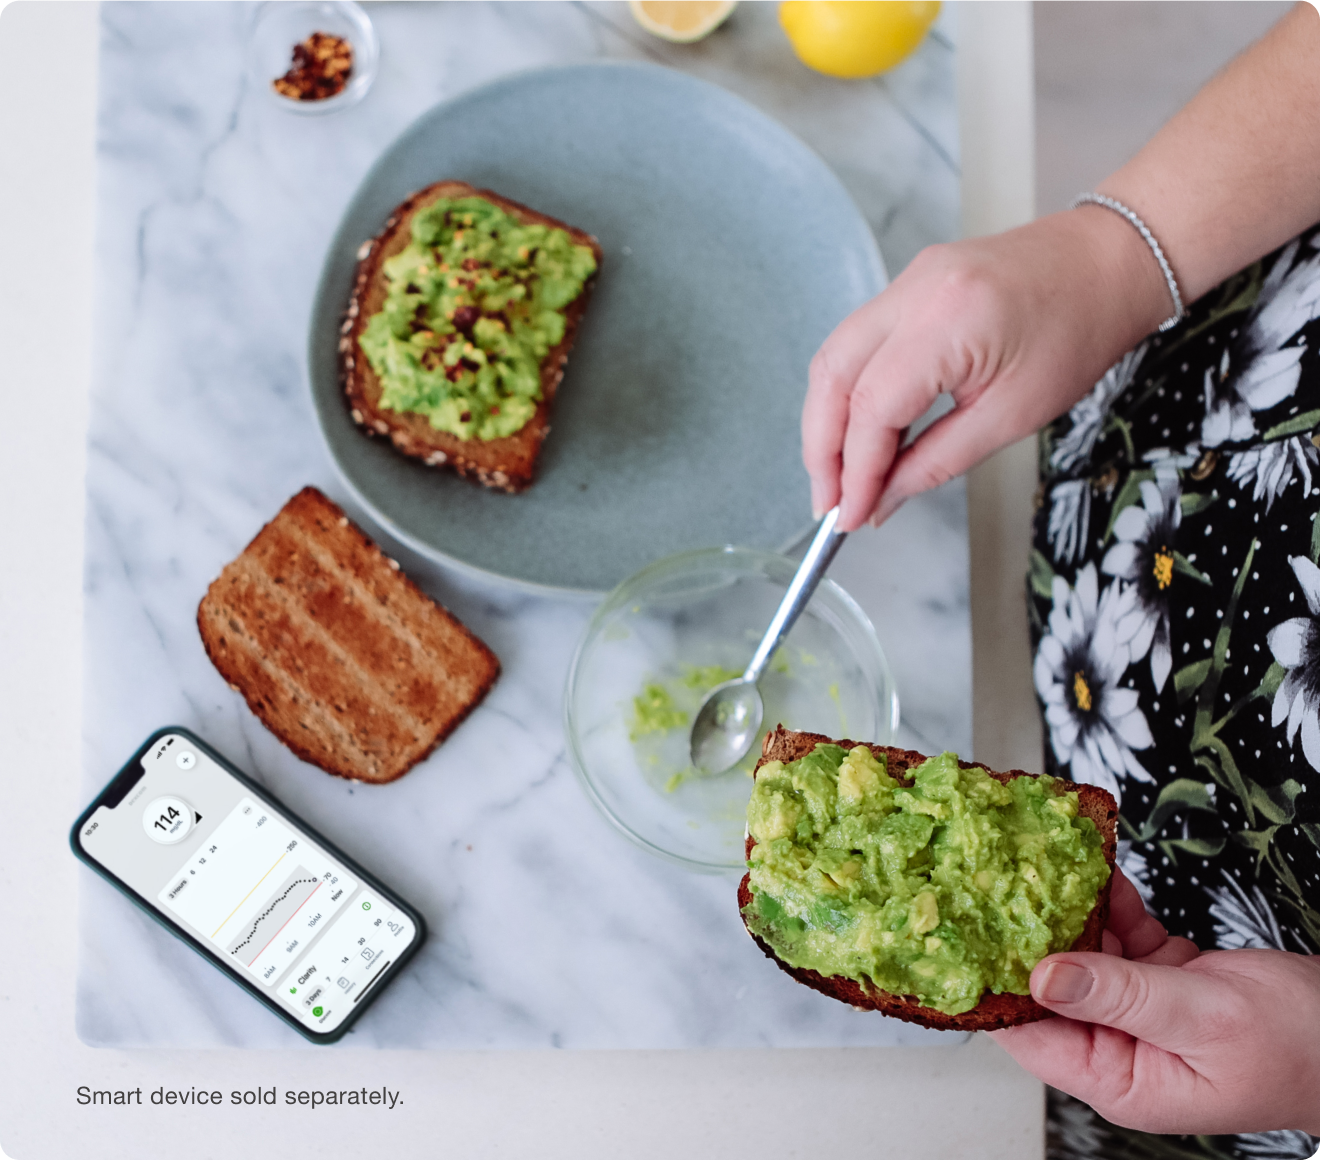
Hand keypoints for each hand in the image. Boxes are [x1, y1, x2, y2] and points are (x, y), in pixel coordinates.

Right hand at [801, 209, 1170, 530]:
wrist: (1107, 261)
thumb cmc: (1079, 331)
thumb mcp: (1012, 415)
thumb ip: (936, 462)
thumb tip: (882, 500)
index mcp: (948, 320)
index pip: (872, 408)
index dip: (854, 470)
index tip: (850, 514)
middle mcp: (915, 291)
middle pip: (832, 376)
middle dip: (821, 448)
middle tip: (828, 502)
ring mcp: (906, 282)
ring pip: (833, 357)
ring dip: (827, 421)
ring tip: (838, 475)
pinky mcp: (908, 285)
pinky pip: (856, 342)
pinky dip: (848, 392)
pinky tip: (861, 431)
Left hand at [990, 868, 1319, 1135]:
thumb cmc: (1301, 1048)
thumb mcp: (1204, 1016)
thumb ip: (1122, 994)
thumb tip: (1043, 976)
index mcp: (1120, 1080)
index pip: (1030, 1034)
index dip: (998, 982)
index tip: (971, 931)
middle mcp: (1119, 1049)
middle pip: (1048, 987)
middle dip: (1029, 933)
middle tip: (1001, 877)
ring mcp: (1137, 1014)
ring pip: (1081, 953)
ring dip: (1069, 910)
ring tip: (1046, 862)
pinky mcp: (1159, 981)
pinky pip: (1118, 937)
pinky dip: (1110, 906)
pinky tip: (1099, 874)